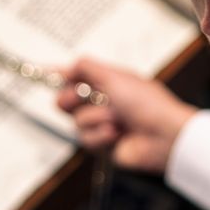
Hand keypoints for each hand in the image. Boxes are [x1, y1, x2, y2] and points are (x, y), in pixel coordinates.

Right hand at [57, 57, 196, 173]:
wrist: (164, 136)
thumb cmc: (147, 104)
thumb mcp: (114, 77)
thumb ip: (86, 67)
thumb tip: (65, 65)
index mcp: (108, 82)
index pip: (77, 77)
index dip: (61, 76)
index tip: (45, 73)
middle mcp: (103, 102)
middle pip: (67, 100)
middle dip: (71, 98)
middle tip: (79, 97)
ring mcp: (102, 124)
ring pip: (76, 121)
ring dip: (95, 118)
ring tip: (116, 119)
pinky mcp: (103, 144)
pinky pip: (86, 139)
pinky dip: (101, 136)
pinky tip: (117, 134)